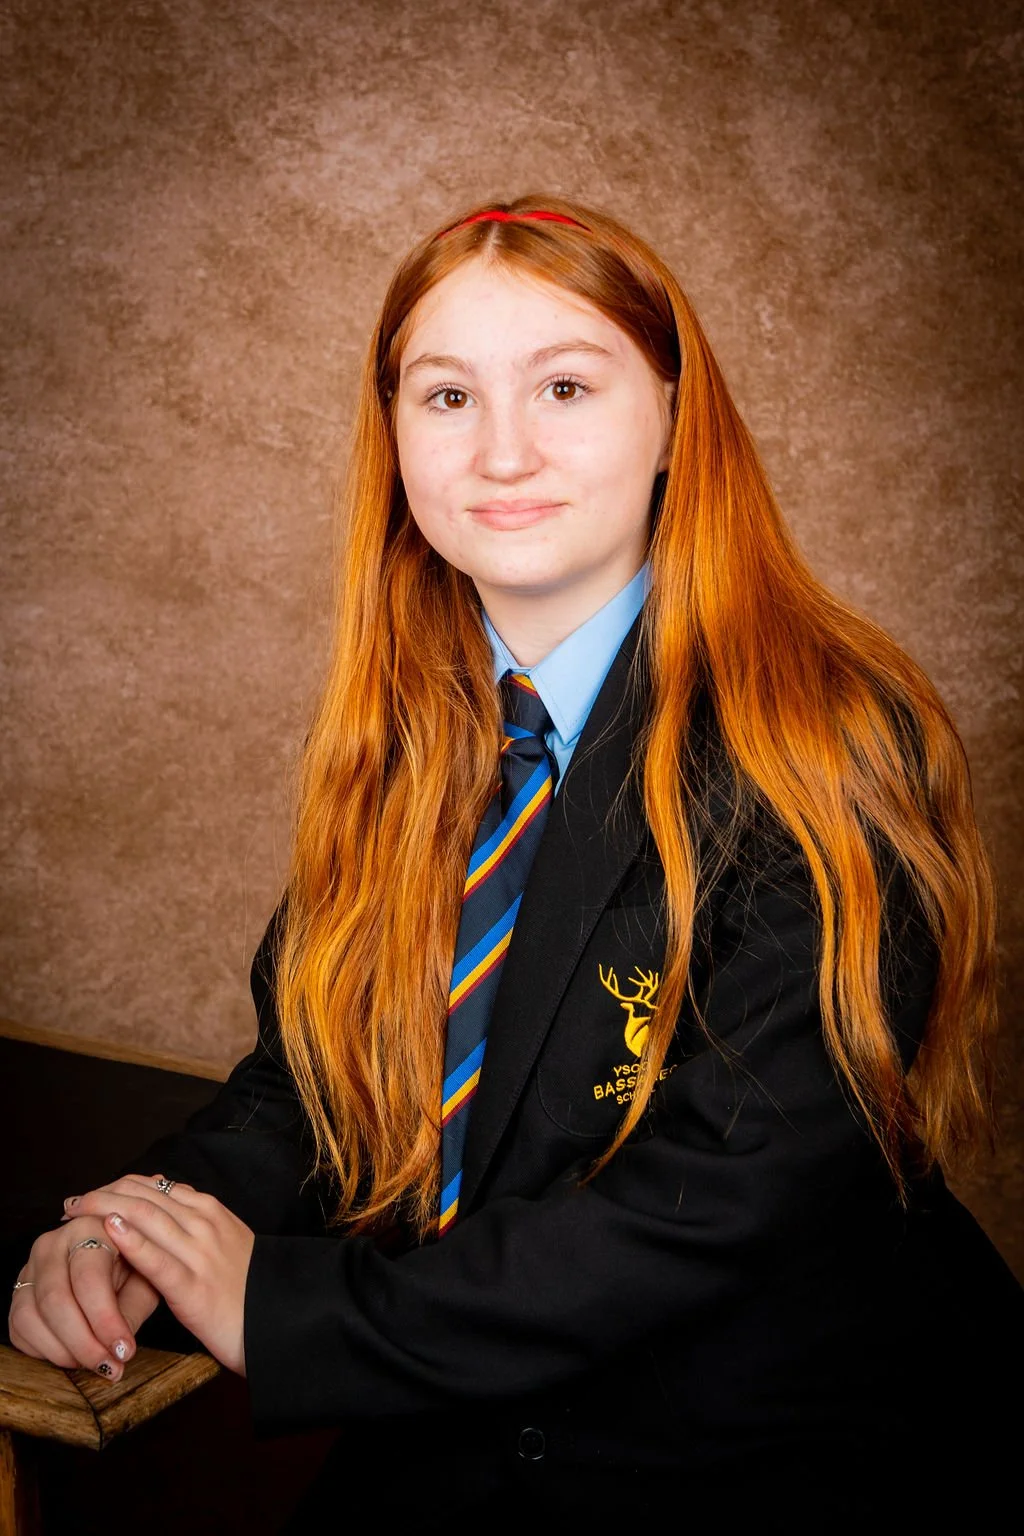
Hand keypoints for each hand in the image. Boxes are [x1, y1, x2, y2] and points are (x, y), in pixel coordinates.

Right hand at [9, 1214, 159, 1380]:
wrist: (115, 1261)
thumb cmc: (135, 1269)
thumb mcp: (147, 1281)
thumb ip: (134, 1309)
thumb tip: (118, 1348)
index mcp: (90, 1228)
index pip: (89, 1278)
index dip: (106, 1320)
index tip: (124, 1350)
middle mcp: (52, 1243)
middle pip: (55, 1300)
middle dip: (84, 1343)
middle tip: (110, 1366)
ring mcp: (29, 1267)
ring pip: (30, 1316)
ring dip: (64, 1351)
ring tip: (95, 1364)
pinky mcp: (18, 1292)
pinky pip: (18, 1328)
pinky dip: (44, 1350)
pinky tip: (74, 1356)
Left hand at [59, 1175, 254, 1375]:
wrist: (281, 1320)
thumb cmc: (248, 1288)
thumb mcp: (225, 1243)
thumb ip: (196, 1224)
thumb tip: (165, 1208)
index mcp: (210, 1211)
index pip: (155, 1186)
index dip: (117, 1186)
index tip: (92, 1195)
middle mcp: (204, 1223)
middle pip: (145, 1195)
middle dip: (103, 1194)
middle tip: (72, 1202)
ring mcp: (199, 1253)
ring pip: (147, 1216)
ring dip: (105, 1208)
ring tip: (76, 1210)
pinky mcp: (193, 1287)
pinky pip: (157, 1259)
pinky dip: (131, 1240)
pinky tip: (109, 1231)